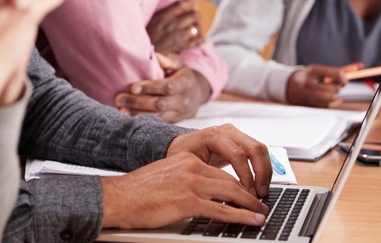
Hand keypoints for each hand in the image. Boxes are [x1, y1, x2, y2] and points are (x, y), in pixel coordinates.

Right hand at [101, 153, 268, 229]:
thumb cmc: (138, 192)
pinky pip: (221, 210)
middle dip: (249, 195)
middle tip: (260, 205)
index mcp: (186, 159)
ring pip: (231, 193)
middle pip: (230, 180)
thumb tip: (206, 195)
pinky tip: (250, 221)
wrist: (119, 197)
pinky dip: (240, 217)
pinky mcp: (188, 201)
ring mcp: (190, 183)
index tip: (248, 194)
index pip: (220, 172)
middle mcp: (190, 167)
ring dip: (250, 205)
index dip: (238, 184)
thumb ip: (187, 181)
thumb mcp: (167, 177)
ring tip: (261, 214)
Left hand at [114, 53, 210, 122]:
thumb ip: (167, 59)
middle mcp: (183, 100)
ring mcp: (178, 113)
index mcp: (185, 83)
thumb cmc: (180, 74)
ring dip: (137, 114)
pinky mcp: (172, 122)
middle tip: (119, 99)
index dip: (150, 88)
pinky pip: (157, 123)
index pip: (167, 87)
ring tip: (121, 109)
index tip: (132, 87)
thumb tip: (154, 55)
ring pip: (157, 116)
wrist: (195, 94)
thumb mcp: (177, 63)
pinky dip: (143, 121)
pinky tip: (128, 117)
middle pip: (160, 104)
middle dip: (138, 102)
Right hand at [146, 0, 201, 53]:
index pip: (182, 4)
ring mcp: (178, 35)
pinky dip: (200, 38)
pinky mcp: (182, 46)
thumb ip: (165, 12)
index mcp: (164, 15)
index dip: (190, 3)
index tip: (192, 4)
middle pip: (193, 15)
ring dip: (198, 27)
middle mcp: (173, 24)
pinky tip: (199, 38)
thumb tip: (181, 7)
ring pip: (197, 27)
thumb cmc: (147, 35)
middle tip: (195, 16)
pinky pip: (198, 40)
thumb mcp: (153, 19)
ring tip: (196, 28)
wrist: (143, 52)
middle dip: (196, 15)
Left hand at [166, 123, 271, 199]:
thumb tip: (223, 193)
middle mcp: (227, 131)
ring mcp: (236, 134)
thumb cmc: (181, 156)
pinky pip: (259, 153)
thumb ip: (205, 175)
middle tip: (260, 194)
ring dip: (265, 171)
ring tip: (262, 191)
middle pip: (254, 148)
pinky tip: (260, 184)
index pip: (237, 154)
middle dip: (261, 173)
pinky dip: (263, 169)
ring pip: (261, 149)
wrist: (181, 146)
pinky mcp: (242, 141)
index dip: (246, 175)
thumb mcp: (187, 165)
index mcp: (213, 135)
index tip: (248, 193)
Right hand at [285, 63, 361, 107]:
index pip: (334, 73)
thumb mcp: (321, 70)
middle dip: (338, 87)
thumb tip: (359, 66)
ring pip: (330, 97)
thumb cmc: (308, 76)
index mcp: (313, 70)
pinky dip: (334, 102)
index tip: (344, 80)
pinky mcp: (308, 103)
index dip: (343, 78)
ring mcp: (307, 93)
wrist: (288, 85)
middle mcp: (309, 81)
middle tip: (338, 85)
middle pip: (333, 87)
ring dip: (335, 95)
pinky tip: (334, 99)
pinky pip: (326, 105)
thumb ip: (340, 69)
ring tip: (332, 91)